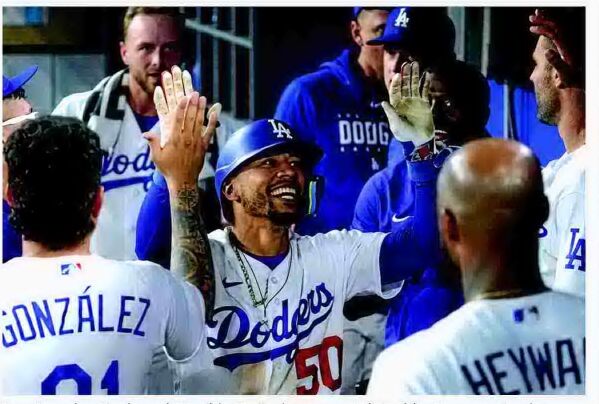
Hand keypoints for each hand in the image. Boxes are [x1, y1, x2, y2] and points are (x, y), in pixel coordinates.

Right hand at [144, 65, 220, 187]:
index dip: (181, 107)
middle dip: (192, 104)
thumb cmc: (168, 169)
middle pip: (190, 118)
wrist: (183, 181)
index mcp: (174, 139)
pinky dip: (212, 122)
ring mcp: (196, 142)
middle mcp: (186, 138)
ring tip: (202, 97)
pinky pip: (209, 132)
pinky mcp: (203, 146)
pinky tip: (214, 112)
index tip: (183, 97)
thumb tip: (145, 133)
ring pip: (199, 122)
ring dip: (201, 109)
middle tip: (194, 92)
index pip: (178, 120)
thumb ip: (153, 143)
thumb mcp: (156, 156)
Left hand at [381, 61, 433, 147]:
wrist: (420, 139)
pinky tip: (427, 74)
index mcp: (396, 105)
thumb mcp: (396, 125)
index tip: (397, 75)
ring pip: (414, 85)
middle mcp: (404, 101)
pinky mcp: (424, 103)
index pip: (395, 91)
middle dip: (405, 74)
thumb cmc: (405, 134)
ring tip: (415, 64)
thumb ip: (391, 114)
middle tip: (407, 63)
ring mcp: (414, 101)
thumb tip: (383, 103)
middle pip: (404, 85)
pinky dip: (426, 83)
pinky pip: (425, 90)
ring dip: (415, 75)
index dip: (395, 83)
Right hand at [529, 9, 582, 88]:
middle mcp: (567, 41)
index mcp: (566, 46)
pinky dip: (547, 26)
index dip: (543, 28)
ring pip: (556, 26)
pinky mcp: (563, 44)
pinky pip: (556, 31)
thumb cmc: (571, 79)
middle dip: (544, 19)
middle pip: (556, 25)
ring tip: (534, 15)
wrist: (578, 79)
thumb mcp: (564, 74)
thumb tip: (547, 51)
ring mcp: (566, 42)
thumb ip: (557, 63)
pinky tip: (539, 26)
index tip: (531, 28)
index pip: (555, 32)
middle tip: (531, 17)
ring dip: (545, 19)